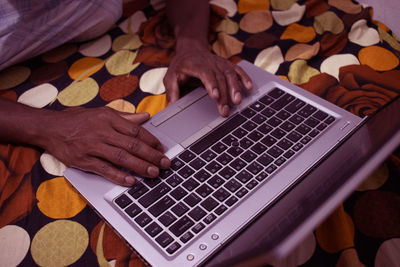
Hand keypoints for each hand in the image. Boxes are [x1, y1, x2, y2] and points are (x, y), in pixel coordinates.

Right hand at [40, 107, 170, 185]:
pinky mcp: (84, 160)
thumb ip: (125, 117)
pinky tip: (131, 181)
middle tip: (165, 164)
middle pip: (133, 144)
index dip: (152, 141)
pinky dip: (118, 176)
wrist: (49, 127)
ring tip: (154, 173)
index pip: (136, 131)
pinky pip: (104, 169)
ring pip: (121, 157)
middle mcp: (103, 131)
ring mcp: (93, 146)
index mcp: (109, 119)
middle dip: (152, 155)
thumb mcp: (102, 113)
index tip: (162, 149)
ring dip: (140, 166)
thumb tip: (145, 116)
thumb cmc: (78, 120)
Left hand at [163, 42, 252, 116]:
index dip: (211, 84)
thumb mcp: (170, 76)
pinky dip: (244, 78)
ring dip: (236, 88)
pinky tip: (249, 87)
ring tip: (238, 101)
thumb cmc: (181, 65)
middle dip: (224, 95)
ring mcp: (220, 63)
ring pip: (230, 74)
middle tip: (225, 110)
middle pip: (219, 78)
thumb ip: (171, 90)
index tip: (215, 96)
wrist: (191, 49)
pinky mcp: (227, 64)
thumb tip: (172, 105)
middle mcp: (210, 62)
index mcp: (195, 64)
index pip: (205, 74)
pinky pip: (237, 70)